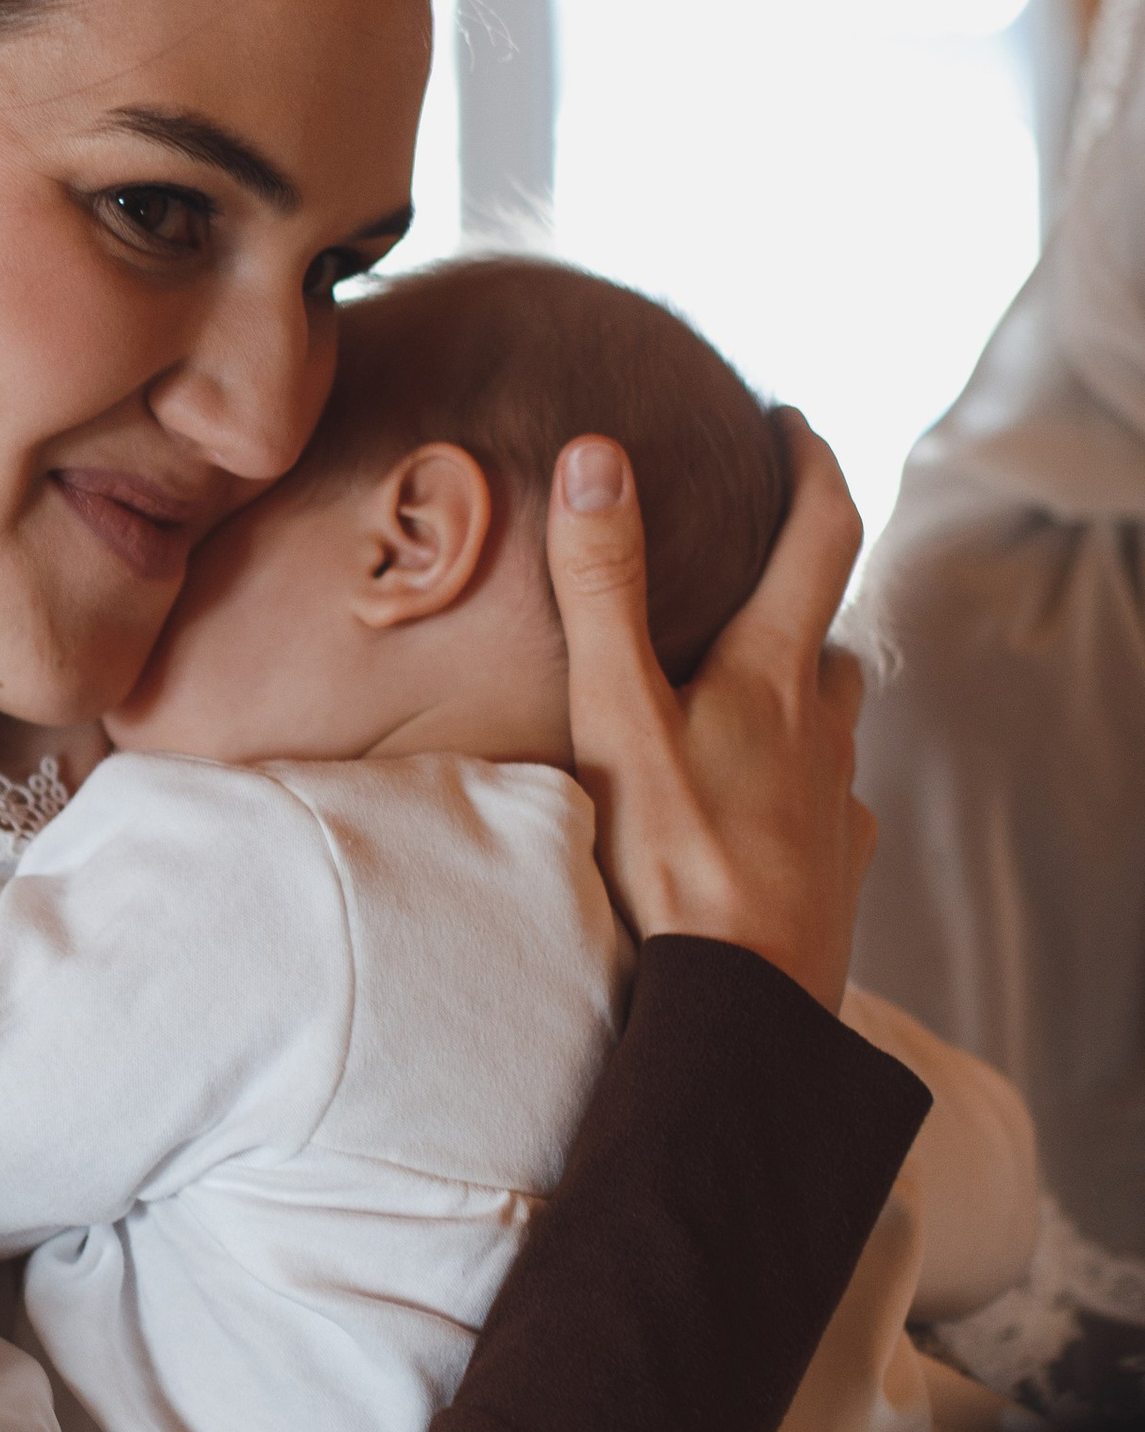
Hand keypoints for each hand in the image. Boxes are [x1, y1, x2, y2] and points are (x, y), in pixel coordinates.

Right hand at [547, 411, 872, 1010]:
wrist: (742, 1010)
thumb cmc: (675, 862)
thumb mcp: (614, 714)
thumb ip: (600, 588)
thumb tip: (596, 456)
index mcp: (776, 676)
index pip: (821, 534)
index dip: (810, 463)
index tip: (787, 421)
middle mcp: (822, 731)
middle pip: (829, 632)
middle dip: (798, 588)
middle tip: (748, 566)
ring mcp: (835, 805)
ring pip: (832, 721)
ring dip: (800, 689)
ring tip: (739, 690)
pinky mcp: (835, 871)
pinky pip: (828, 804)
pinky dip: (798, 782)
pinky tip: (757, 806)